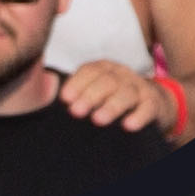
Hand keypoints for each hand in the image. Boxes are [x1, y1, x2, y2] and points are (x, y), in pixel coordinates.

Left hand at [54, 59, 180, 129]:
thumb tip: (41, 97)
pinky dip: (139, 116)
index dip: (77, 84)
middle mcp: (121, 75)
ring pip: (126, 94)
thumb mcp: (95, 91)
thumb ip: (74, 94)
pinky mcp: (153, 103)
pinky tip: (128, 126)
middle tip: (76, 112)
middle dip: (90, 96)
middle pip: (106, 81)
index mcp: (104, 69)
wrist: (153, 103)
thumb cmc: (113, 98)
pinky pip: (148, 108)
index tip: (65, 99)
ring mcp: (139, 88)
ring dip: (112, 106)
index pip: (89, 71)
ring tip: (98, 120)